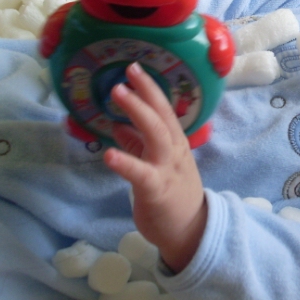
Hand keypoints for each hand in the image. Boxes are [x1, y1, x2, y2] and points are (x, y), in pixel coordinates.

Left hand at [104, 62, 206, 272]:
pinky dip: (125, 161)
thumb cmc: (173, 195)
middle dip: (146, 92)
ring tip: (117, 93)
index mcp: (174, 143)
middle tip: (128, 71)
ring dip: (137, 111)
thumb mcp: (156, 163)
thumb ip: (138, 144)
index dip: (150, 88)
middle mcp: (174, 150)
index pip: (164, 110)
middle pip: (162, 115)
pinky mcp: (156, 189)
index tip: (134, 68)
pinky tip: (108, 153)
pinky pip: (140, 173)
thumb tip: (118, 124)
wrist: (191, 231)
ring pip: (156, 134)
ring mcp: (167, 168)